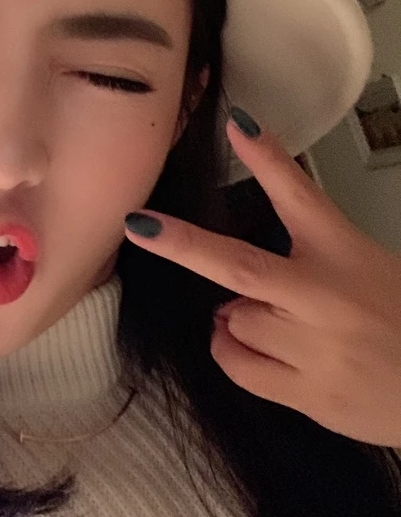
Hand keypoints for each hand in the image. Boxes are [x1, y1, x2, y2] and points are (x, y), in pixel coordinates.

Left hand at [124, 108, 400, 447]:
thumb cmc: (398, 319)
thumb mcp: (361, 262)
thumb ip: (303, 254)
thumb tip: (228, 270)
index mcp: (345, 252)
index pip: (300, 196)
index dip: (266, 158)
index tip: (236, 123)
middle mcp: (325, 297)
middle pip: (240, 266)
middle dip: (183, 245)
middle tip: (140, 227)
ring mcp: (314, 348)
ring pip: (233, 320)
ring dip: (238, 317)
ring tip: (280, 323)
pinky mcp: (307, 393)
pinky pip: (238, 365)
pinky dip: (234, 352)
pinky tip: (263, 349)